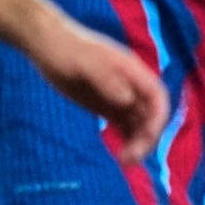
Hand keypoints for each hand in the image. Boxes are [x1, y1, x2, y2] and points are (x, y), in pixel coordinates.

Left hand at [30, 17, 168, 161]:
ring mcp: (119, 96)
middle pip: (151, 115)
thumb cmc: (66, 49)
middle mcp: (131, 85)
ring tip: (124, 161)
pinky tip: (122, 156)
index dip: (158, 119)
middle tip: (129, 159)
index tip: (147, 139)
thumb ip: (107, 80)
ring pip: (139, 123)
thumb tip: (127, 100)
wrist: (47, 44)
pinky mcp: (106, 105)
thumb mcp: (86, 62)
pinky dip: (128, 140)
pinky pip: (124, 125)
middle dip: (147, 138)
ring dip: (138, 143)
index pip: (157, 98)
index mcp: (133, 71)